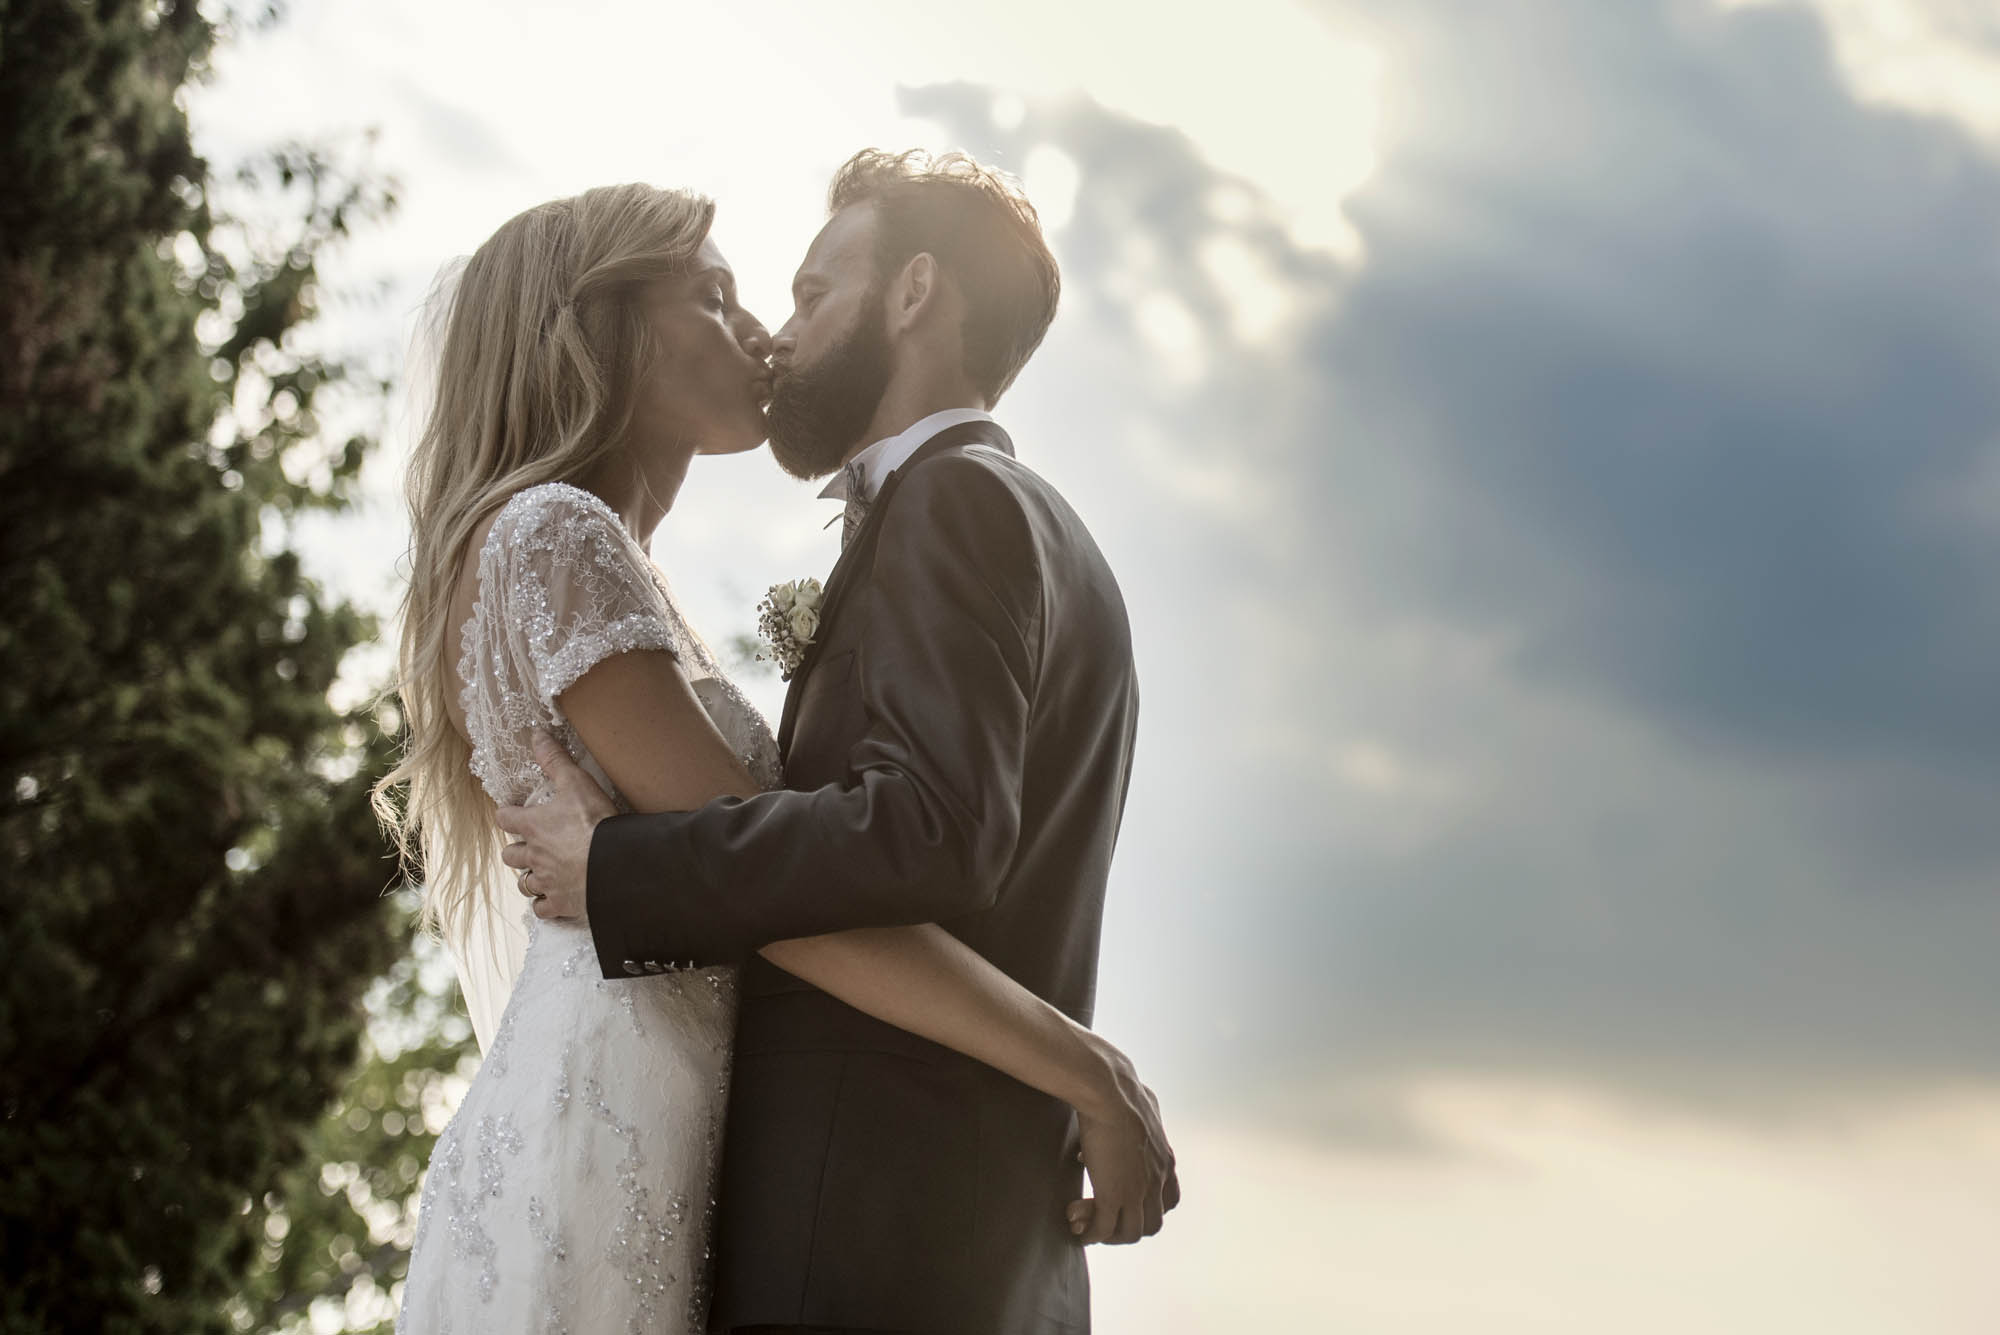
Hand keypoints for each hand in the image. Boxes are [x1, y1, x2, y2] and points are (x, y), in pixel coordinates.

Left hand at [495, 729, 616, 919]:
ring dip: (529, 877)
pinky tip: (554, 898)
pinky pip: (542, 909)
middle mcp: (533, 856)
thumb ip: (555, 760)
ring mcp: (545, 882)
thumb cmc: (594, 822)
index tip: (512, 813)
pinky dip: (545, 904)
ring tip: (542, 872)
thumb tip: (536, 735)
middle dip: (517, 850)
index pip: (505, 818)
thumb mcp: (576, 783)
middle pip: (510, 855)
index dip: (507, 814)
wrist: (614, 865)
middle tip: (531, 845)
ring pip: (523, 884)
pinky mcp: (560, 903)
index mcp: (533, 826)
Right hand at [1065, 1040, 1178, 1244]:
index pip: (1171, 1201)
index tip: (1131, 1205)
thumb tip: (1143, 1102)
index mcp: (1165, 1160)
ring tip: (1087, 1226)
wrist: (1109, 1092)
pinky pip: (1103, 1229)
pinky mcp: (1112, 1194)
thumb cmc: (1121, 1090)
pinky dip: (1091, 1235)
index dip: (1151, 1209)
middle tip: (1104, 1220)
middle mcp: (1157, 1180)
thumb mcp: (1147, 1106)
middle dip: (1128, 1227)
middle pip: (1152, 1225)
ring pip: (1129, 1234)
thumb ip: (1148, 1115)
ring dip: (1108, 1235)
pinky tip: (1076, 1229)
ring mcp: (1137, 1191)